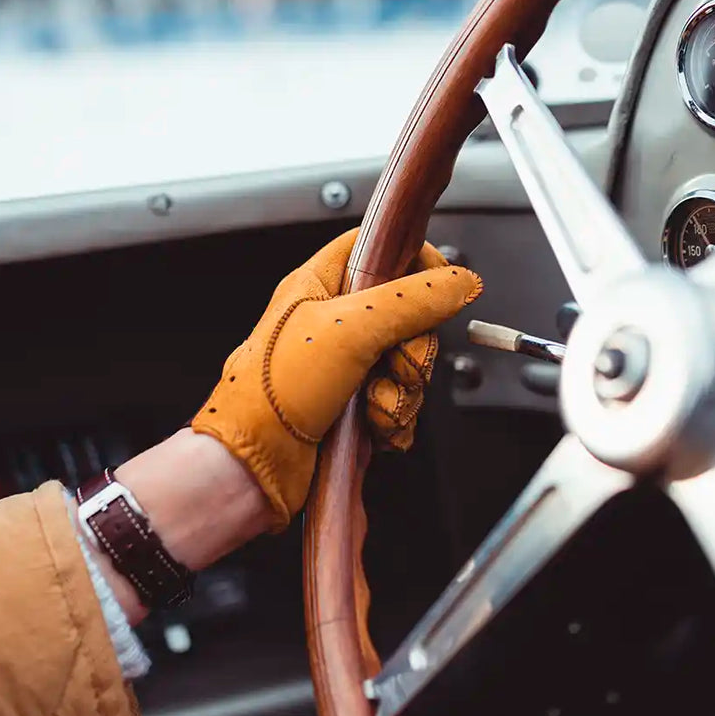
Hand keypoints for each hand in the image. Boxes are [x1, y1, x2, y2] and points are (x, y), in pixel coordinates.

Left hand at [192, 228, 481, 528]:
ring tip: (374, 403)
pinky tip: (372, 427)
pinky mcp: (354, 408)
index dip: (414, 260)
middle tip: (397, 364)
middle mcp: (334, 323)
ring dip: (403, 391)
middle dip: (414, 348)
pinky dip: (394, 419)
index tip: (439, 286)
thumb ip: (413, 300)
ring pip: (408, 365)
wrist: (254, 466)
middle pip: (408, 314)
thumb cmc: (273, 393)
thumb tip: (460, 281)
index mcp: (320, 286)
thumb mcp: (350, 329)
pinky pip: (399, 403)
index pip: (379, 248)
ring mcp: (345, 368)